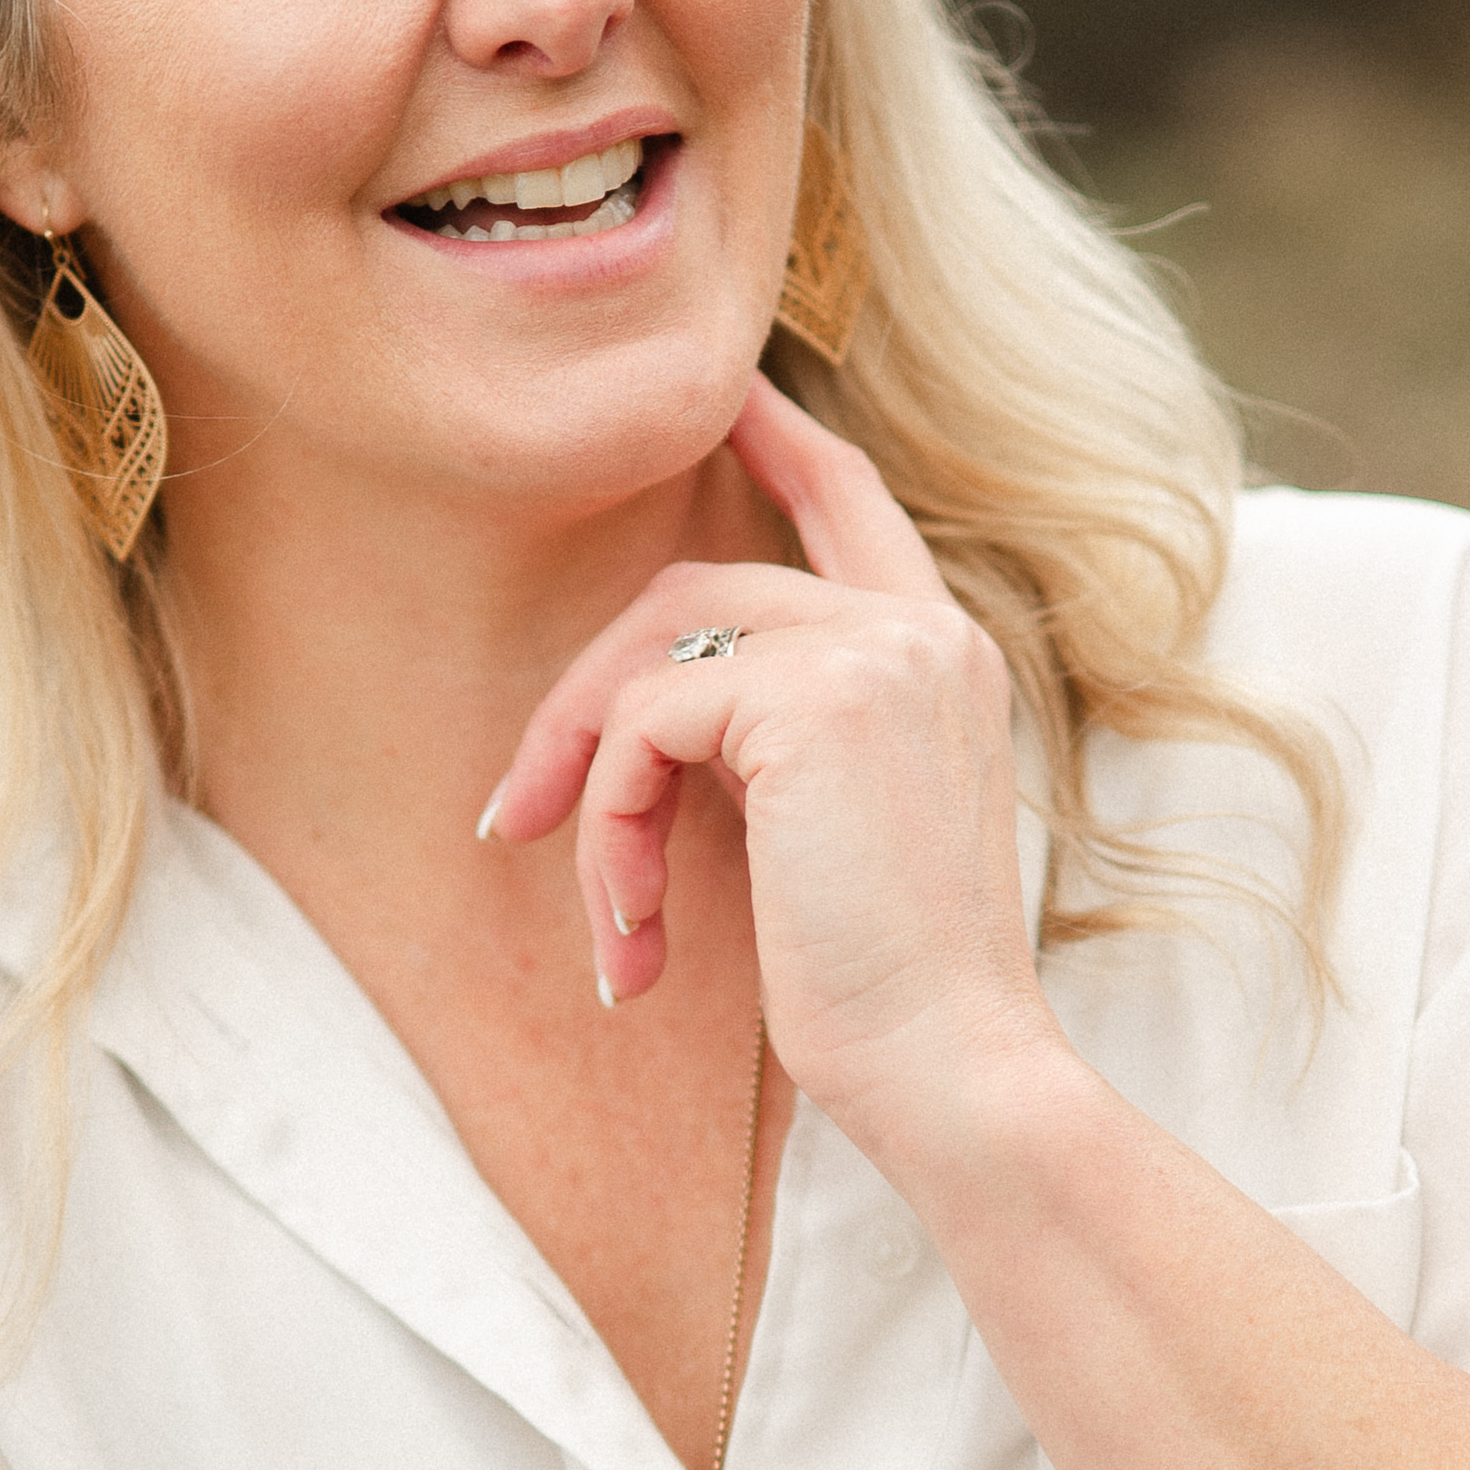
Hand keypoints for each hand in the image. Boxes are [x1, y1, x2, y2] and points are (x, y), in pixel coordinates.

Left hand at [476, 374, 1054, 1148]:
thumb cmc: (896, 997)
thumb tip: (646, 721)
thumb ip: (785, 745)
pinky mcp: (812, 700)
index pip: (849, 502)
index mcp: (945, 657)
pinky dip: (608, 830)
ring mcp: (874, 654)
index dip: (775, 438)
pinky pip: (640, 726)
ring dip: (588, 792)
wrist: (955, 1072)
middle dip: (583, 706)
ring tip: (611, 919)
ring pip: (652, 662)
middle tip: (514, 821)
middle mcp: (921, 632)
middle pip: (693, 597)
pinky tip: (638, 936)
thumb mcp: (842, 841)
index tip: (721, 398)